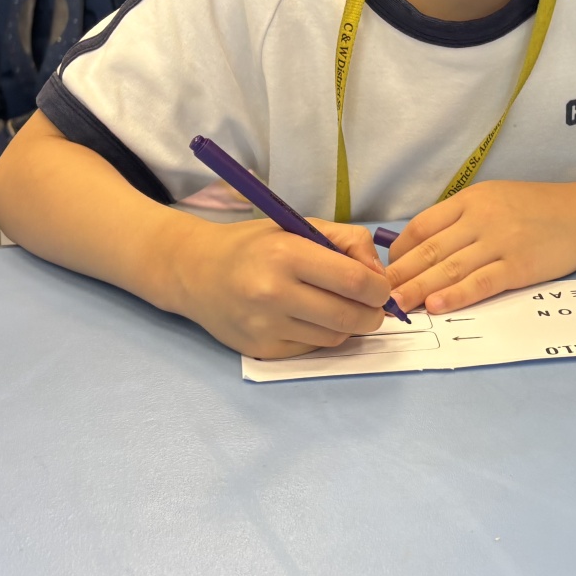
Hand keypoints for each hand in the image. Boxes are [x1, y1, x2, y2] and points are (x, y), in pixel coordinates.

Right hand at [175, 217, 392, 359]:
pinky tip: (311, 319)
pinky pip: (312, 349)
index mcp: (286, 254)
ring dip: (348, 326)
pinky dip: (322, 336)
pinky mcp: (262, 350)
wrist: (196, 272)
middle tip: (372, 306)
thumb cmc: (254, 246)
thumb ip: (347, 242)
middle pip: (350, 317)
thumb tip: (379, 277)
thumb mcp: (299, 226)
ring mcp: (266, 326)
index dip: (379, 289)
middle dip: (373, 314)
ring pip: (335, 337)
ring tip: (339, 307)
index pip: (354, 282)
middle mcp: (274, 293)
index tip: (380, 287)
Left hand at [385, 180, 575, 314]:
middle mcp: (481, 218)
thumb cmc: (538, 209)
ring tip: (397, 306)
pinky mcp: (519, 266)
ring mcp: (500, 242)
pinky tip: (436, 306)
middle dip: (401, 274)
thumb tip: (423, 245)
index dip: (400, 251)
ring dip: (418, 289)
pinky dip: (455, 295)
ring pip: (449, 268)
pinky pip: (480, 283)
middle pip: (430, 249)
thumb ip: (462, 218)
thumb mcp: (495, 199)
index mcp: (471, 200)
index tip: (387, 270)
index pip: (423, 226)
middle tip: (377, 294)